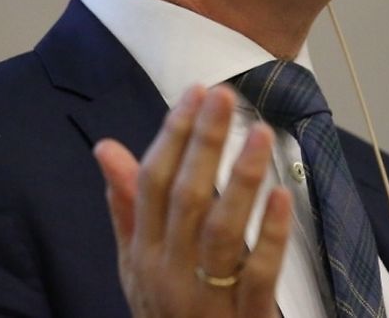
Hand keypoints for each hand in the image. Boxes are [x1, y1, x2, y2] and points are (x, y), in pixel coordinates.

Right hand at [93, 85, 291, 317]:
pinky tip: (282, 196)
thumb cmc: (166, 312)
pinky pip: (258, 273)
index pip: (153, 183)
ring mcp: (206, 297)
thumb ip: (126, 206)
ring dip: (241, 178)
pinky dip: (270, 234)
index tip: (196, 93)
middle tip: (225, 96)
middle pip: (185, 198)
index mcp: (144, 253)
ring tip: (260, 132)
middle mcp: (169, 272)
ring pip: (221, 230)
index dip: (173, 134)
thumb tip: (105, 147)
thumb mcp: (135, 263)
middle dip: (204, 142)